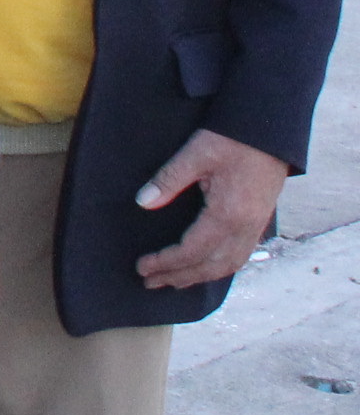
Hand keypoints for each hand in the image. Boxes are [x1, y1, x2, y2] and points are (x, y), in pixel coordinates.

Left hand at [136, 128, 287, 289]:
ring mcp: (256, 226)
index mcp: (228, 214)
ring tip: (174, 281)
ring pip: (228, 265)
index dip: (166, 262)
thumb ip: (168, 180)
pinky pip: (240, 255)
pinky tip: (205, 267)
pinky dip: (220, 268)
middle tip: (150, 282)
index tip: (143, 267)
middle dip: (179, 277)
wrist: (271, 132)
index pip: (192, 251)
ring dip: (200, 277)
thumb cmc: (233, 139)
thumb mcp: (196, 154)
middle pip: (210, 266)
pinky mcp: (259, 221)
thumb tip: (143, 202)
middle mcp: (245, 227)